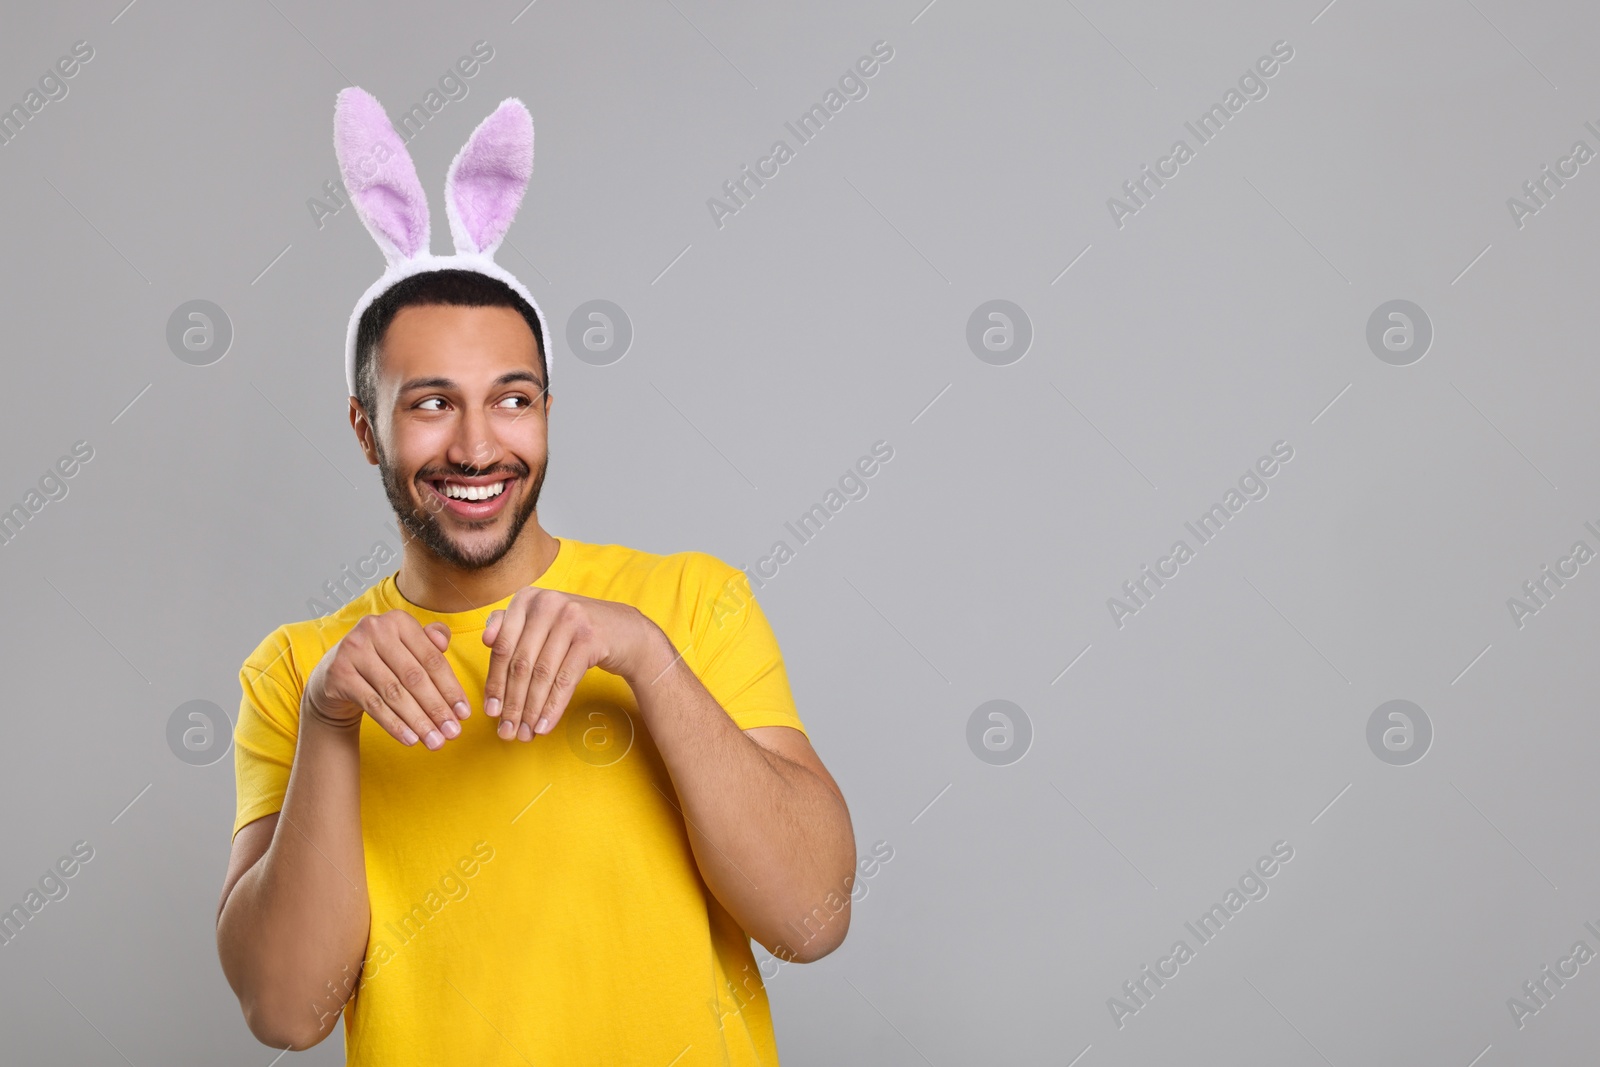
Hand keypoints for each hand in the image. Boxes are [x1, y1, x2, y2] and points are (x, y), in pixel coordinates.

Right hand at [303, 610, 471, 749]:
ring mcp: (353, 650)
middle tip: (453, 733)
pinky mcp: (338, 674)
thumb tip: (444, 643)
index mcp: (398, 620)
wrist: (335, 676)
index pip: (432, 659)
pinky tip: (410, 740)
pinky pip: (373, 705)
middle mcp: (374, 629)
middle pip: (414, 677)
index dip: (451, 689)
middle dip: (437, 709)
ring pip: (394, 693)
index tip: (464, 714)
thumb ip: (431, 642)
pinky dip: (394, 724)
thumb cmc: (383, 661)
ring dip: (418, 721)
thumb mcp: (407, 647)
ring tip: (435, 742)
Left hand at [481, 587, 663, 740]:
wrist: (626, 632)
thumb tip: (484, 640)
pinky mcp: (590, 637)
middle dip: (512, 703)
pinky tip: (545, 726)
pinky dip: (552, 707)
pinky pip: (565, 680)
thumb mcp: (542, 622)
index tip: (490, 711)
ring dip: (531, 710)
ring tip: (525, 733)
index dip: (494, 682)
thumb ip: (511, 627)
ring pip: (541, 674)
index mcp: (527, 598)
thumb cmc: (575, 631)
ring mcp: (570, 618)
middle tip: (506, 731)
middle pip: (520, 663)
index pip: (502, 647)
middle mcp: (547, 603)